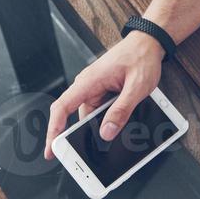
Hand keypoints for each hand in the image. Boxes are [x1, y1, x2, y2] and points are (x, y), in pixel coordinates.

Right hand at [44, 32, 165, 159]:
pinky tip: (116, 126)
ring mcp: (95, 88)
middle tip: (84, 156)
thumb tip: (107, 132)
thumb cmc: (140, 57)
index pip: (62, 107)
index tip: (52, 148)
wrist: (148, 43)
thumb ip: (121, 110)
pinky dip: (105, 120)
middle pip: (75, 116)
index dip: (53, 129)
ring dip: (98, 128)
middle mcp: (88, 85)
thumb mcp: (136, 87)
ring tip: (111, 139)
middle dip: (78, 137)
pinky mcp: (103, 91)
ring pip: (90, 116)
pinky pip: (99, 110)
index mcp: (89, 81)